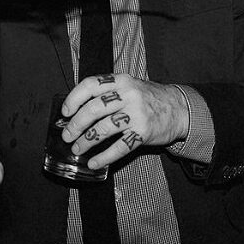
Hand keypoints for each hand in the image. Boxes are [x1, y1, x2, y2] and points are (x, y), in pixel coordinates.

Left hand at [60, 74, 188, 170]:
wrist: (179, 108)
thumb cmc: (148, 98)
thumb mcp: (129, 87)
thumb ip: (107, 94)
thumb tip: (76, 112)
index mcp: (120, 81)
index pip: (90, 85)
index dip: (74, 98)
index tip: (65, 112)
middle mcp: (128, 95)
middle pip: (94, 109)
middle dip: (76, 124)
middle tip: (67, 136)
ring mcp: (136, 114)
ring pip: (104, 129)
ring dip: (86, 141)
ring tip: (77, 149)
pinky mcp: (143, 133)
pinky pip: (119, 147)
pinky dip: (104, 157)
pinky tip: (94, 162)